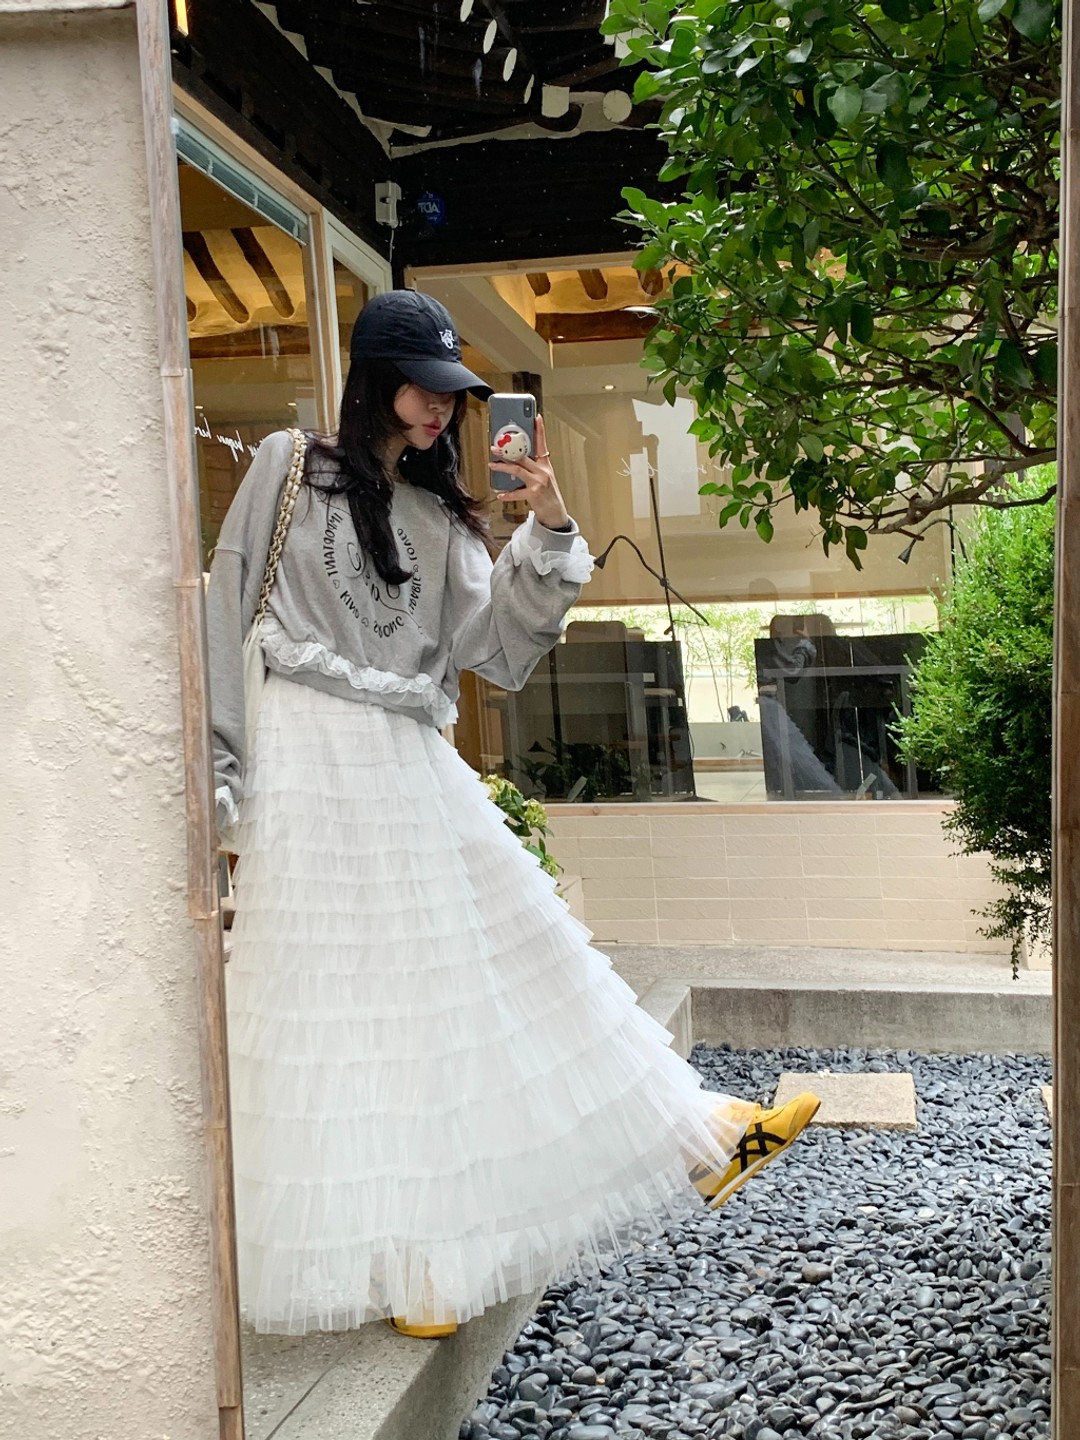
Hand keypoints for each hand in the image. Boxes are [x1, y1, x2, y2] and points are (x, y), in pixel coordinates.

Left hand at [489, 414, 569, 529]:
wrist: (556, 514)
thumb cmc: (548, 495)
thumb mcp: (543, 478)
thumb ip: (531, 469)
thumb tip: (513, 461)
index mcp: (545, 465)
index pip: (542, 444)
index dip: (539, 430)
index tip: (536, 417)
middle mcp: (542, 471)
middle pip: (524, 456)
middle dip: (508, 450)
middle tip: (495, 447)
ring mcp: (539, 482)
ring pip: (518, 469)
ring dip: (503, 467)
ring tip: (492, 465)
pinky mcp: (535, 494)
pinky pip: (518, 492)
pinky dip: (508, 494)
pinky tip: (500, 495)